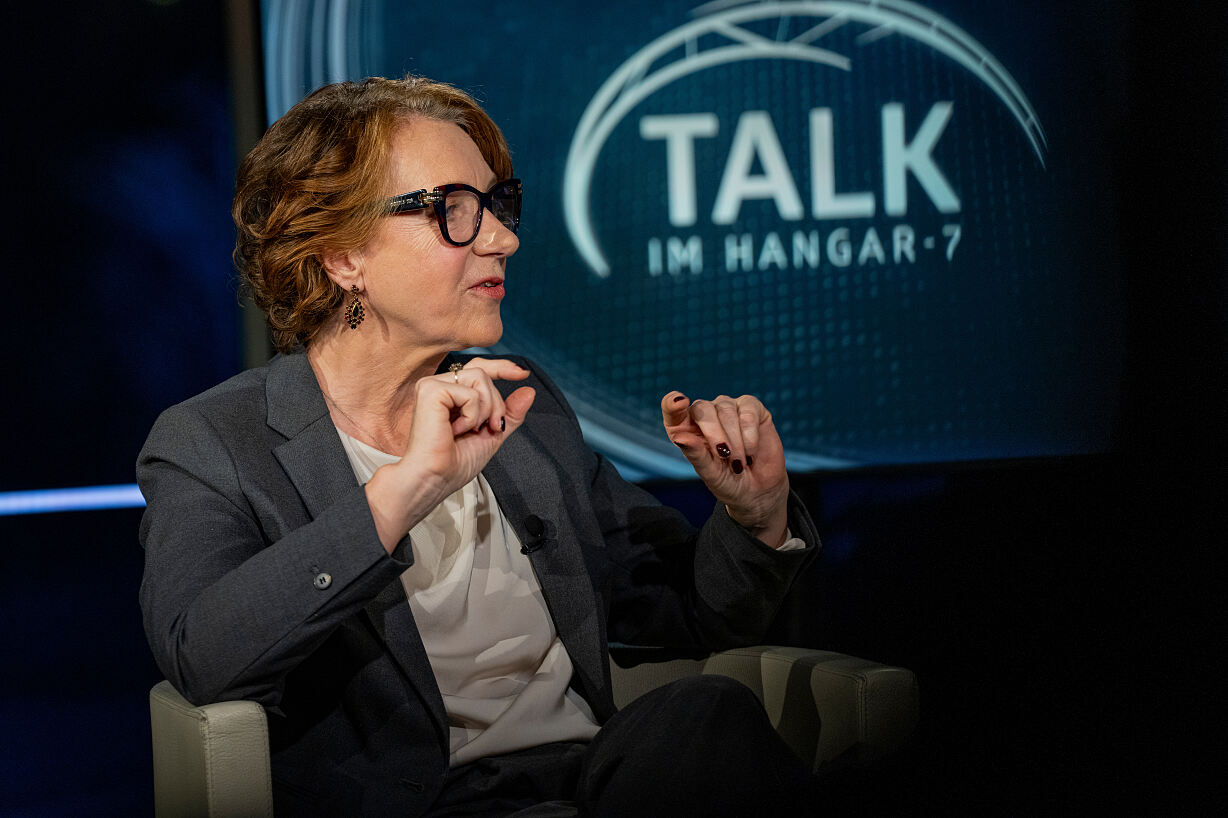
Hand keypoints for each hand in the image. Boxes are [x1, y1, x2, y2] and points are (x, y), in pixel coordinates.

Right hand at [366, 359, 534, 550]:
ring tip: (469, 430)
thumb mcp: (492, 434)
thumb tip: (529, 390)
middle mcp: (438, 385)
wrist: (436, 478)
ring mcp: (432, 385)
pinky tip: (456, 430)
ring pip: (480, 378)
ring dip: (486, 409)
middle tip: (489, 428)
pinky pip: (470, 392)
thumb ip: (509, 413)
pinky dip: (472, 415)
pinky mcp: (430, 390)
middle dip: (496, 404)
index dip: (501, 367)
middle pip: (483, 374)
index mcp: (449, 394)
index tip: (522, 374)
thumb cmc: (455, 463)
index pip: (477, 369)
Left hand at [662, 392, 789, 547]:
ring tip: (739, 463)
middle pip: (702, 408)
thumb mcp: (710, 474)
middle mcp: (705, 414)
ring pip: (726, 410)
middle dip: (714, 433)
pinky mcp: (751, 408)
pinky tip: (751, 452)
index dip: (673, 403)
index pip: (671, 408)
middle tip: (724, 455)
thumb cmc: (727, 481)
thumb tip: (680, 438)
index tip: (680, 402)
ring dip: (735, 440)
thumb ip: (695, 455)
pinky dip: (750, 435)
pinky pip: (748, 412)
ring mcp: (728, 408)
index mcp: (685, 428)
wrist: (758, 490)